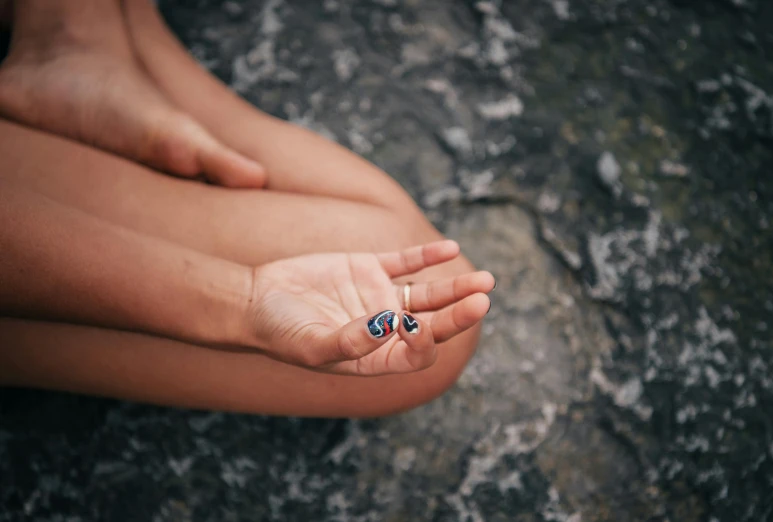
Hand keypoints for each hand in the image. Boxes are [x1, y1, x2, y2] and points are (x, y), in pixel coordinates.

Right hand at [245, 241, 493, 374]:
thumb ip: (349, 343)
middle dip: (458, 314)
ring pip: (426, 295)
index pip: (415, 354)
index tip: (415, 326)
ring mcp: (379, 297)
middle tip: (482, 300)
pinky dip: (426, 256)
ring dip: (455, 288)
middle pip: (432, 323)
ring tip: (486, 280)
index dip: (425, 343)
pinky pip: (405, 262)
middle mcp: (384, 329)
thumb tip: (390, 329)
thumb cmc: (279, 332)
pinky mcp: (369, 268)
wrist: (257, 299)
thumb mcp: (312, 345)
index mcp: (374, 357)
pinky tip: (449, 249)